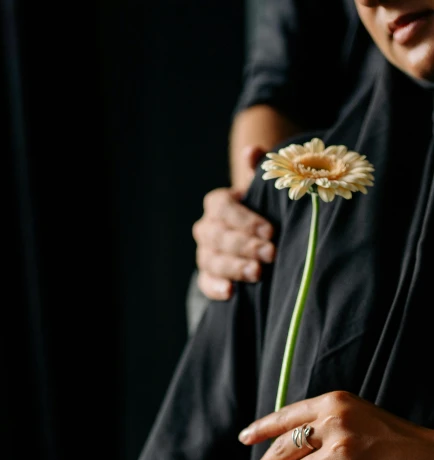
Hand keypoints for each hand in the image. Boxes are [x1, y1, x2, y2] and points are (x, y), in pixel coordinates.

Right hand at [192, 146, 275, 300]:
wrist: (261, 238)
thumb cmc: (266, 211)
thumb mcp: (267, 190)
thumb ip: (262, 171)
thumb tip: (252, 151)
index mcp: (218, 203)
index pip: (222, 208)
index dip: (244, 219)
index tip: (270, 230)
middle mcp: (207, 228)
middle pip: (218, 236)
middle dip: (245, 245)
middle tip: (271, 253)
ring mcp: (205, 253)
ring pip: (212, 260)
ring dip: (234, 267)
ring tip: (258, 273)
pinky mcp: (207, 276)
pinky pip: (205, 283)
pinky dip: (216, 288)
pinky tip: (231, 292)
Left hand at [238, 390, 433, 459]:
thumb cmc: (395, 439)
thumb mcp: (358, 415)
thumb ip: (326, 420)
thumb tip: (289, 440)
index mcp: (333, 403)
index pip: (285, 416)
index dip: (260, 429)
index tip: (244, 439)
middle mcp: (334, 423)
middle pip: (284, 449)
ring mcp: (341, 453)